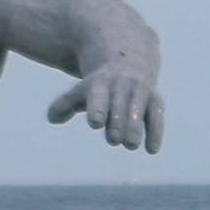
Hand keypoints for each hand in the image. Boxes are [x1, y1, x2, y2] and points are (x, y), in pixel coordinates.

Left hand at [44, 63, 162, 152]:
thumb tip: (53, 118)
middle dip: (117, 121)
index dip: (98, 109)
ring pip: (139, 109)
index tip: (95, 123)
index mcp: (101, 83)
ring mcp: (140, 91)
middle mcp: (122, 85)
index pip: (99, 97)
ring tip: (130, 145)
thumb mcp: (80, 91)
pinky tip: (152, 150)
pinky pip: (156, 115)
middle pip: (120, 105)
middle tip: (114, 139)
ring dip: (135, 127)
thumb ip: (65, 104)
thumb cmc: (98, 85)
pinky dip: (155, 131)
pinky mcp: (154, 100)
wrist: (128, 58)